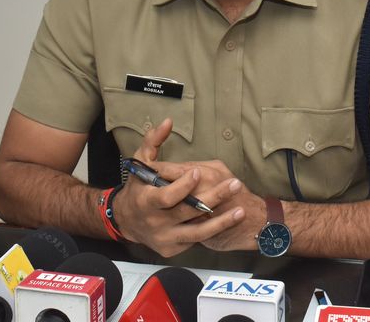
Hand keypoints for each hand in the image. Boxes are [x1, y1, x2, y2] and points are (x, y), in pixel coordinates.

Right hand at [112, 119, 245, 256]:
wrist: (128, 221)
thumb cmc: (138, 187)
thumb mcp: (140, 163)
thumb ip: (153, 141)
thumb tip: (167, 121)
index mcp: (146, 200)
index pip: (166, 196)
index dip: (182, 186)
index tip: (197, 172)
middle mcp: (155, 222)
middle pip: (188, 211)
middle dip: (214, 197)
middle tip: (235, 184)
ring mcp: (165, 237)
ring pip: (197, 232)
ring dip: (222, 221)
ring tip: (240, 210)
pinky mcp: (173, 248)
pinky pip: (196, 240)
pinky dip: (213, 231)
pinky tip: (229, 221)